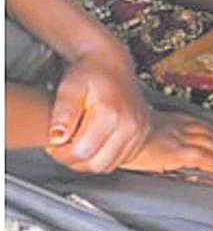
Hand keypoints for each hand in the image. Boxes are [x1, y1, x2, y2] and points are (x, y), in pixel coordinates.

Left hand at [45, 49, 151, 173]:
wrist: (112, 64)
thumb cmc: (90, 73)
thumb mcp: (69, 88)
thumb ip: (63, 113)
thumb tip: (57, 138)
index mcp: (113, 113)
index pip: (81, 152)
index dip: (61, 153)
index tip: (53, 143)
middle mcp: (132, 125)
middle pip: (96, 164)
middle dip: (73, 160)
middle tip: (62, 146)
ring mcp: (140, 132)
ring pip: (107, 165)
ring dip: (87, 161)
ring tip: (76, 144)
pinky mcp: (142, 137)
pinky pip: (119, 161)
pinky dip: (102, 158)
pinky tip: (92, 144)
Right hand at [120, 111, 212, 174]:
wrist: (112, 131)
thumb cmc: (116, 131)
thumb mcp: (133, 130)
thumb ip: (145, 135)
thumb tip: (146, 143)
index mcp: (166, 121)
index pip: (194, 123)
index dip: (209, 129)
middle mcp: (175, 128)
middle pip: (206, 133)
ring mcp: (177, 139)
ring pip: (209, 144)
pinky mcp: (175, 152)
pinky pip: (200, 157)